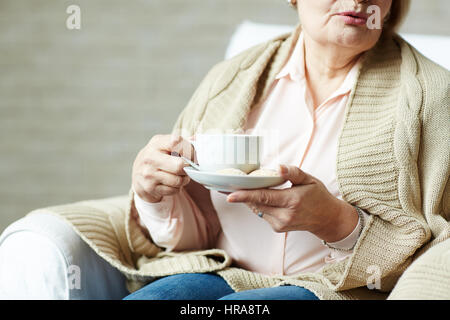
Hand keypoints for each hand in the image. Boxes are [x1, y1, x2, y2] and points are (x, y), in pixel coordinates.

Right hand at [132, 134, 193, 202]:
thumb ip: (182, 142)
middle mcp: (150, 157)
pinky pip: (173, 190)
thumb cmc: (157, 157)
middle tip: (187, 167)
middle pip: (179, 165)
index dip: (189, 150)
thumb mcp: (165, 145)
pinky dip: (176, 188)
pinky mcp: (150, 187)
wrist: (138, 174)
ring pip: (178, 180)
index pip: (177, 142)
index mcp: (157, 143)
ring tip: (180, 175)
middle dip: (187, 168)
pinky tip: (171, 183)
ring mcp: (149, 174)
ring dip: (183, 179)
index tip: (192, 154)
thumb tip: (196, 140)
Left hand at [226, 165, 358, 242]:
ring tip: (244, 187)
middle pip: (256, 203)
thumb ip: (293, 172)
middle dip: (242, 195)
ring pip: (257, 209)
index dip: (245, 196)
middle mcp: (285, 215)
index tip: (229, 195)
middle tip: (229, 184)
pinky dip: (259, 205)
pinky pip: (262, 214)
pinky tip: (262, 198)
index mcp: (292, 201)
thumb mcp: (309, 179)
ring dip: (250, 199)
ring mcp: (280, 224)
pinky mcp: (277, 228)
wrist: (327, 219)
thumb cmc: (318, 196)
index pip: (264, 197)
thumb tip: (278, 168)